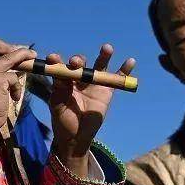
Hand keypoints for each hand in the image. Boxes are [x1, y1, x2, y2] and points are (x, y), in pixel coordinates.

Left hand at [47, 44, 134, 177]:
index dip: (56, 60)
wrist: (76, 136)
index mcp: (63, 80)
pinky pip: (115, 79)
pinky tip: (131, 62)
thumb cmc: (63, 120)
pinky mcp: (106, 91)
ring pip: (99, 66)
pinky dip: (124, 71)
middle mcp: (78, 78)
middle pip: (80, 63)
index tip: (53, 58)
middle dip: (78, 60)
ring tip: (107, 48)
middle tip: (76, 62)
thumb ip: (60, 90)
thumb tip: (61, 76)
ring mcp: (93, 84)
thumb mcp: (58, 106)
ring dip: (104, 56)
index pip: (60, 66)